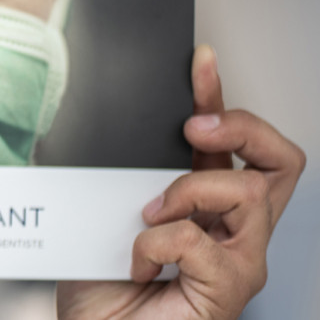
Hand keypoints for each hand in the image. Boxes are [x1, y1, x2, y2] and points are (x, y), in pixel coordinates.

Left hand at [57, 45, 305, 318]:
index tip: (199, 63)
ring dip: (188, 191)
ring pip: (246, 193)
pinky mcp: (228, 291)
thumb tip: (76, 123)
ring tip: (148, 216)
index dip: (222, 97)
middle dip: (242, 127)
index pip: (237, 143)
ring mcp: (238, 263)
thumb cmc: (99, 290)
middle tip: (194, 130)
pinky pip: (201, 241)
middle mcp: (233, 232)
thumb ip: (111, 173)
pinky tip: (139, 262)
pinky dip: (157, 242)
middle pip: (281, 162)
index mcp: (206, 206)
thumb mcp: (100, 213)